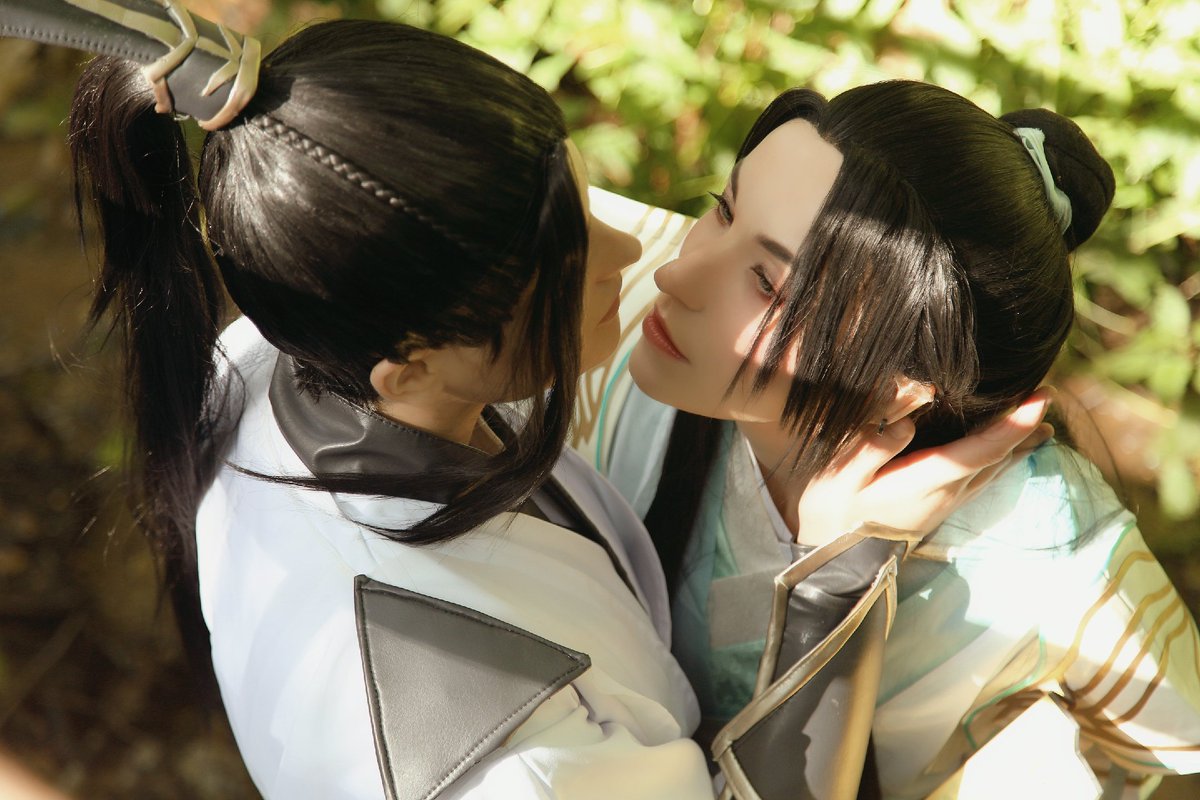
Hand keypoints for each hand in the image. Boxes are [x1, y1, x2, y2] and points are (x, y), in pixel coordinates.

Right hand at [794, 387, 1055, 546]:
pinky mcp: (940, 508)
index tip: (1039, 398)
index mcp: (923, 481)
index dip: (1012, 425)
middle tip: (1047, 394)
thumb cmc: (832, 512)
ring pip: (993, 470)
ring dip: (1017, 445)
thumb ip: (871, 447)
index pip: (979, 451)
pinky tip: (1009, 454)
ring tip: (1042, 426)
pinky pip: (982, 479)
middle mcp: (944, 493)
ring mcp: (945, 503)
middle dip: (1023, 427)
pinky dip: (1000, 460)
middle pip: (996, 458)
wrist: (834, 561)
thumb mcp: (839, 477)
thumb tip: (907, 423)